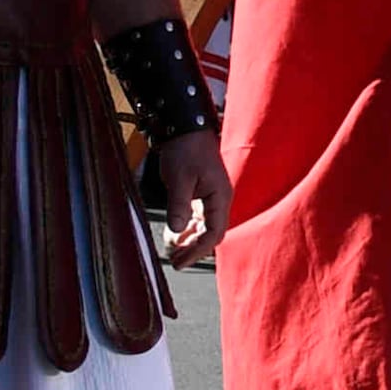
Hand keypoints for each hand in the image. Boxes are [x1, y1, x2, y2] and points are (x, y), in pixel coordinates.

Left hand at [146, 130, 230, 264]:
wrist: (185, 127)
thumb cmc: (186, 149)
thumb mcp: (179, 178)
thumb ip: (179, 205)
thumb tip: (176, 231)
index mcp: (219, 197)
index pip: (214, 233)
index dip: (198, 250)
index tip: (181, 262)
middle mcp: (218, 199)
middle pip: (210, 233)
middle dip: (192, 249)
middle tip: (175, 262)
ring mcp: (210, 197)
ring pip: (202, 227)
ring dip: (188, 240)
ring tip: (171, 250)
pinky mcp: (200, 193)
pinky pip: (196, 218)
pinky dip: (185, 228)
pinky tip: (173, 234)